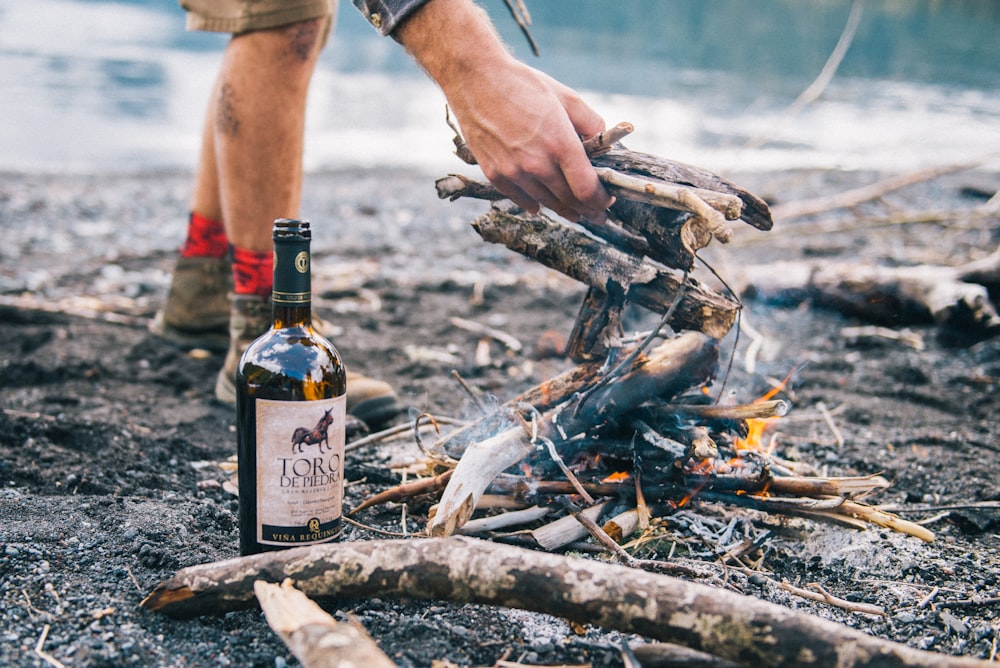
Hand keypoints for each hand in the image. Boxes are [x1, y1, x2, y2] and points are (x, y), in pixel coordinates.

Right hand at [448, 60, 613, 222]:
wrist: (475, 78)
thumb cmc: (522, 84)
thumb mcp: (566, 97)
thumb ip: (590, 123)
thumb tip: (602, 145)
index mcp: (560, 143)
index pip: (587, 189)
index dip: (600, 201)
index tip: (606, 201)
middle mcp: (537, 164)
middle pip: (569, 201)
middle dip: (588, 210)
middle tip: (597, 215)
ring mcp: (513, 172)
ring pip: (545, 203)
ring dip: (563, 210)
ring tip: (575, 213)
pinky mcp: (494, 173)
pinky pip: (520, 199)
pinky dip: (534, 204)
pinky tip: (541, 206)